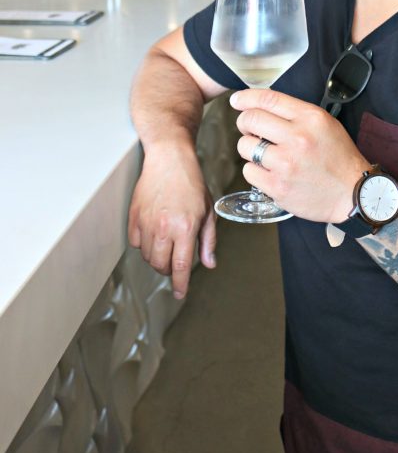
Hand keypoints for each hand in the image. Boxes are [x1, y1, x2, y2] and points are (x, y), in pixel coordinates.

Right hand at [128, 145, 216, 299]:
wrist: (170, 159)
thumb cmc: (191, 183)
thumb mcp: (208, 211)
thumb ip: (208, 240)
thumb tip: (209, 263)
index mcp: (185, 227)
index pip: (180, 266)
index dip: (179, 284)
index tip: (179, 293)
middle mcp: (164, 227)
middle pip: (161, 265)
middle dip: (168, 270)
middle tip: (175, 262)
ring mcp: (146, 222)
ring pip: (147, 256)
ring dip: (157, 258)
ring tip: (166, 245)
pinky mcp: (134, 216)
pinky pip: (135, 242)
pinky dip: (144, 244)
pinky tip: (153, 233)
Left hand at [230, 88, 368, 222]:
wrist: (352, 193)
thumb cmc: (338, 158)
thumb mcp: (325, 124)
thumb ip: (296, 113)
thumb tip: (260, 105)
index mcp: (310, 118)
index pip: (268, 99)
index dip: (246, 98)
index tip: (237, 100)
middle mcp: (298, 138)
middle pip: (250, 120)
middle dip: (245, 123)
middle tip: (250, 130)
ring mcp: (286, 163)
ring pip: (245, 146)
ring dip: (249, 148)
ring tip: (264, 154)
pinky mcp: (278, 186)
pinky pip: (248, 171)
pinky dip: (254, 171)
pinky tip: (268, 172)